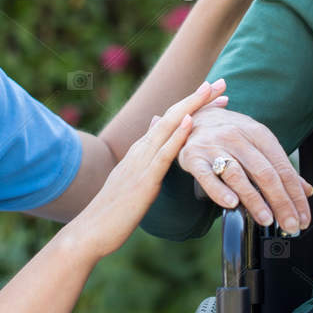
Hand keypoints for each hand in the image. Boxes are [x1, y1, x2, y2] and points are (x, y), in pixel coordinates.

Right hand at [69, 81, 226, 260]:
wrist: (91, 230)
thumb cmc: (114, 211)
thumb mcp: (133, 177)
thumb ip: (146, 154)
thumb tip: (156, 127)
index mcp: (140, 150)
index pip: (170, 120)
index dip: (192, 104)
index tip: (213, 93)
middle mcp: (141, 149)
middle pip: (172, 115)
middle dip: (197, 97)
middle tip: (221, 82)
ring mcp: (141, 162)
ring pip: (168, 127)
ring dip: (191, 106)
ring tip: (210, 90)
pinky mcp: (144, 180)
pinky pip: (163, 154)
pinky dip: (177, 135)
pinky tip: (190, 122)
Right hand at [177, 106, 312, 232]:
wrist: (195, 116)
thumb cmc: (231, 134)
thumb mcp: (258, 143)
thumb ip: (280, 167)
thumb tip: (306, 190)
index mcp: (258, 134)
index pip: (282, 168)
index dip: (295, 195)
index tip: (303, 218)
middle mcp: (237, 137)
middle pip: (264, 173)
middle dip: (281, 202)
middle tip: (290, 225)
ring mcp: (214, 146)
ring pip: (238, 176)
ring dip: (254, 200)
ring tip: (267, 219)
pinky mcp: (194, 157)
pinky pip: (207, 176)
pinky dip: (220, 191)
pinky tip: (231, 204)